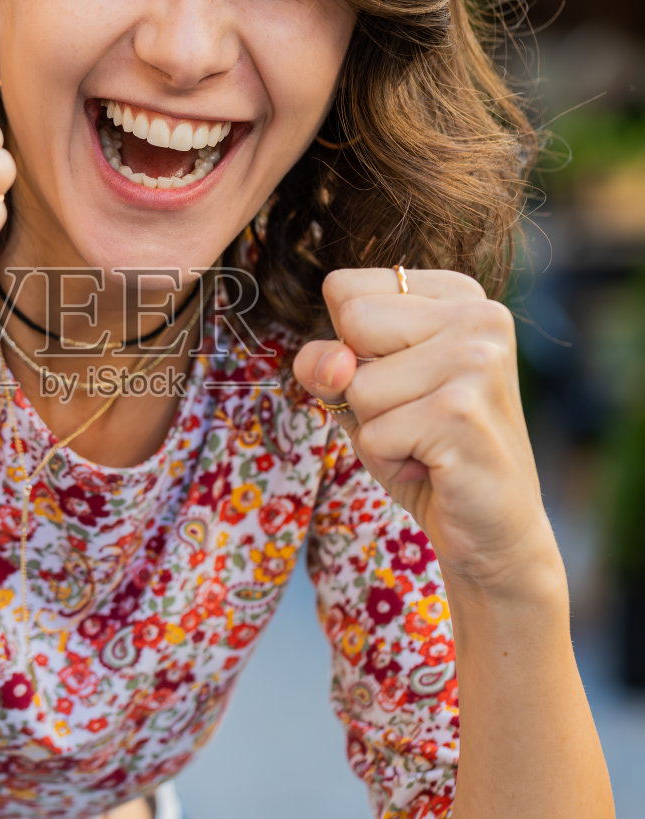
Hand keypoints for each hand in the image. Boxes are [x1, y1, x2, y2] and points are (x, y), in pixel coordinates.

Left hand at [293, 268, 557, 591]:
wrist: (492, 530)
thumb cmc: (421, 449)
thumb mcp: (361, 392)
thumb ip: (327, 361)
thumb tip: (331, 363)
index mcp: (457, 295)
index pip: (344, 288)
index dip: (348, 346)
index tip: (399, 380)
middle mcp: (479, 315)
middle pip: (349, 324)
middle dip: (359, 385)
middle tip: (411, 415)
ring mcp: (476, 361)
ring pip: (357, 384)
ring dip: (375, 429)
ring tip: (423, 442)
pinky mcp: (463, 412)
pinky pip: (373, 433)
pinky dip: (386, 461)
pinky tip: (432, 466)